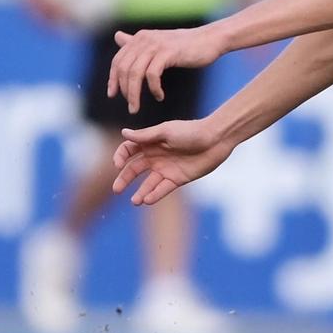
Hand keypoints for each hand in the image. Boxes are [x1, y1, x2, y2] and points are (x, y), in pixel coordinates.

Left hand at [108, 23, 225, 114]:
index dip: (112, 79)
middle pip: (123, 69)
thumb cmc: (186, 44)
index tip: (112, 95)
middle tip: (130, 106)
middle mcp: (144, 40)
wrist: (211, 39)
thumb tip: (117, 37)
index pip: (117, 61)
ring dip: (134, 94)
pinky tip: (159, 96)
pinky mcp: (168, 52)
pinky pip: (152, 74)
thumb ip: (137, 43)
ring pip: (135, 73)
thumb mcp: (158, 42)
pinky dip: (153, 88)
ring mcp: (156, 45)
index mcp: (139, 38)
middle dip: (123, 90)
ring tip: (136, 107)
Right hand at [111, 119, 233, 206]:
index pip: (128, 150)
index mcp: (150, 142)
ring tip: (135, 202)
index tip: (117, 164)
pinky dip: (155, 194)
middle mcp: (155, 156)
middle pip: (134, 169)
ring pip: (148, 183)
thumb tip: (123, 133)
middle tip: (116, 189)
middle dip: (124, 179)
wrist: (216, 140)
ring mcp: (166, 168)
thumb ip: (145, 136)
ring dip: (140, 192)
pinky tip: (148, 200)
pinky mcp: (178, 178)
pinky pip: (163, 188)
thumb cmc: (191, 131)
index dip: (120, 157)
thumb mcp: (166, 131)